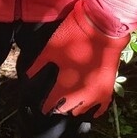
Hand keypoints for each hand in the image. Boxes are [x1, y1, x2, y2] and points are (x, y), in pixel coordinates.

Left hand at [26, 1, 129, 117]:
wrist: (102, 26)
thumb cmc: (74, 36)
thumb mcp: (51, 48)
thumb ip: (38, 65)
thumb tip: (27, 76)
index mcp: (65, 85)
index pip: (52, 104)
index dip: (46, 106)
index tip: (41, 106)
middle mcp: (81, 94)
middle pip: (67, 109)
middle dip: (59, 108)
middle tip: (54, 104)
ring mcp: (97, 93)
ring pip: (83, 110)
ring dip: (75, 108)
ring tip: (69, 104)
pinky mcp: (108, 88)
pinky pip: (101, 107)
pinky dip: (94, 109)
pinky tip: (89, 111)